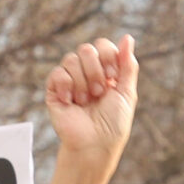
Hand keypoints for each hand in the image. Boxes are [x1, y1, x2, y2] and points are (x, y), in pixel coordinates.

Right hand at [37, 36, 137, 183]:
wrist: (94, 145)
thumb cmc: (113, 124)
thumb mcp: (127, 93)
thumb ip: (128, 65)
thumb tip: (127, 38)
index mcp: (106, 72)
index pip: (102, 46)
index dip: (108, 56)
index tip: (112, 76)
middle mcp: (87, 74)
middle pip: (86, 49)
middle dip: (95, 71)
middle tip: (99, 93)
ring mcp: (70, 81)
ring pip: (71, 59)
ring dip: (82, 82)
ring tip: (86, 101)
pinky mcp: (55, 91)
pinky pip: (57, 73)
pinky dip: (66, 86)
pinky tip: (71, 101)